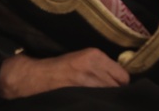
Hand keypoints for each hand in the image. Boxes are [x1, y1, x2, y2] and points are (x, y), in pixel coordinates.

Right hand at [0, 49, 128, 98]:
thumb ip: (101, 67)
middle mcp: (92, 65)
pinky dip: (96, 102)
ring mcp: (86, 80)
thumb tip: (120, 81)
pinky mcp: (79, 93)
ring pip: (108, 95)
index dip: (119, 84)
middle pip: (118, 87)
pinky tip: (89, 101)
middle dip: (113, 92)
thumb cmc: (58, 69)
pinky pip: (97, 101)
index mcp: (94, 55)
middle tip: (103, 94)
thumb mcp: (81, 60)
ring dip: (105, 98)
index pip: (123, 76)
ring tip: (94, 98)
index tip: (113, 87)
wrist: (34, 77)